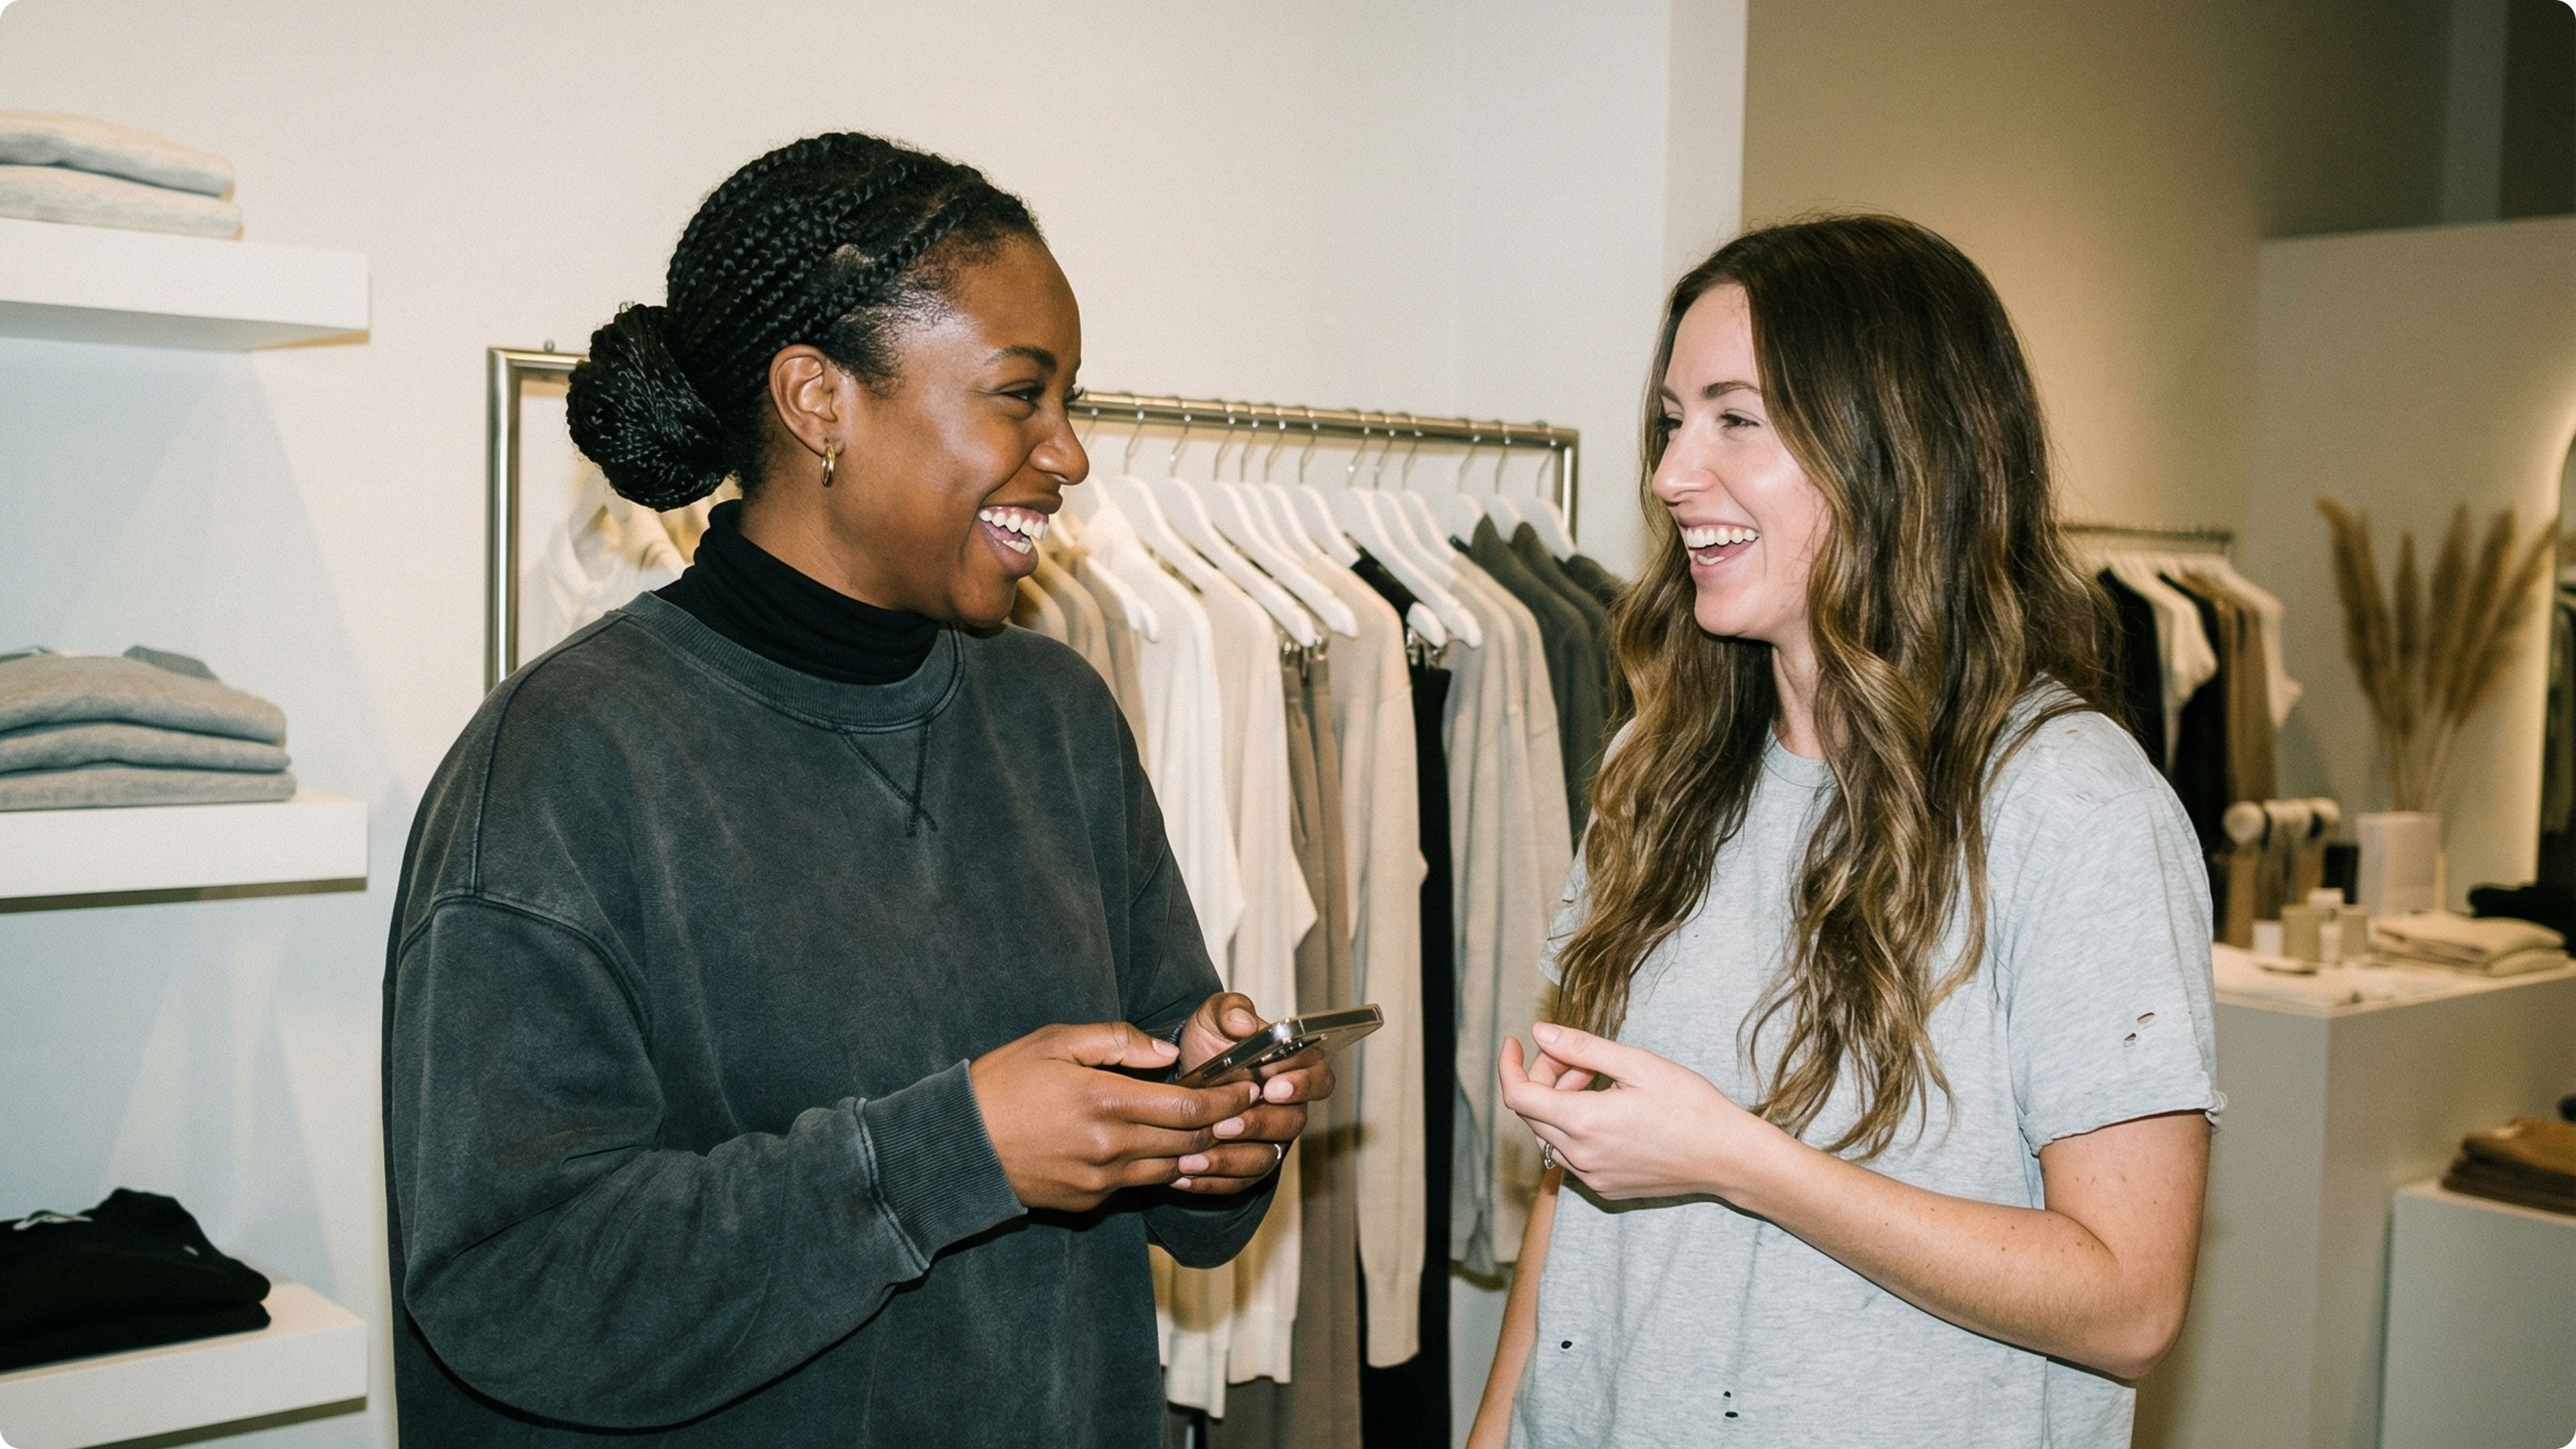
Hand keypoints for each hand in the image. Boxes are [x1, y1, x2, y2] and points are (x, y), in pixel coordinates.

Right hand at [971, 1021, 1264, 1211]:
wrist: (955, 1148)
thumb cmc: (1002, 1084)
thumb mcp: (1055, 1041)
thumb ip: (1117, 1040)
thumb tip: (1167, 1053)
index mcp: (1105, 1101)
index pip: (1191, 1107)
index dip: (1228, 1099)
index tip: (1248, 1087)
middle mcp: (1110, 1147)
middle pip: (1190, 1140)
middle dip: (1222, 1123)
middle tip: (1243, 1106)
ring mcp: (1100, 1181)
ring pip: (1170, 1167)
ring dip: (1195, 1149)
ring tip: (1213, 1128)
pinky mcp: (1088, 1202)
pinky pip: (1137, 1183)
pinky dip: (1157, 1165)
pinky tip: (1164, 1148)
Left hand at [1170, 992, 1335, 1194]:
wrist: (1183, 1074)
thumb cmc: (1210, 1043)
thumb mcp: (1214, 1017)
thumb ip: (1231, 1011)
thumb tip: (1244, 1024)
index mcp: (1294, 1067)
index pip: (1319, 1078)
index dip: (1302, 1085)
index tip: (1272, 1086)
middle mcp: (1289, 1108)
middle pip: (1291, 1123)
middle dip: (1257, 1125)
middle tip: (1223, 1124)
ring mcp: (1271, 1140)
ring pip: (1265, 1158)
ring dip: (1229, 1160)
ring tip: (1192, 1157)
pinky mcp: (1248, 1166)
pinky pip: (1238, 1182)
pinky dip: (1210, 1181)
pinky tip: (1180, 1173)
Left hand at [1498, 1022, 1789, 1202]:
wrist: (1727, 1156)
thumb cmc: (1690, 1104)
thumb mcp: (1637, 1064)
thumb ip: (1582, 1048)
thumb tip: (1540, 1033)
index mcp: (1584, 1122)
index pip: (1518, 1096)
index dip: (1510, 1066)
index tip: (1515, 1043)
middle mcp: (1580, 1156)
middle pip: (1533, 1113)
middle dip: (1546, 1078)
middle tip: (1583, 1060)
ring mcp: (1592, 1176)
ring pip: (1551, 1135)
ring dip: (1561, 1104)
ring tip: (1601, 1083)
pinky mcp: (1606, 1188)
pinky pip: (1572, 1155)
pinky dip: (1576, 1128)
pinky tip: (1610, 1112)